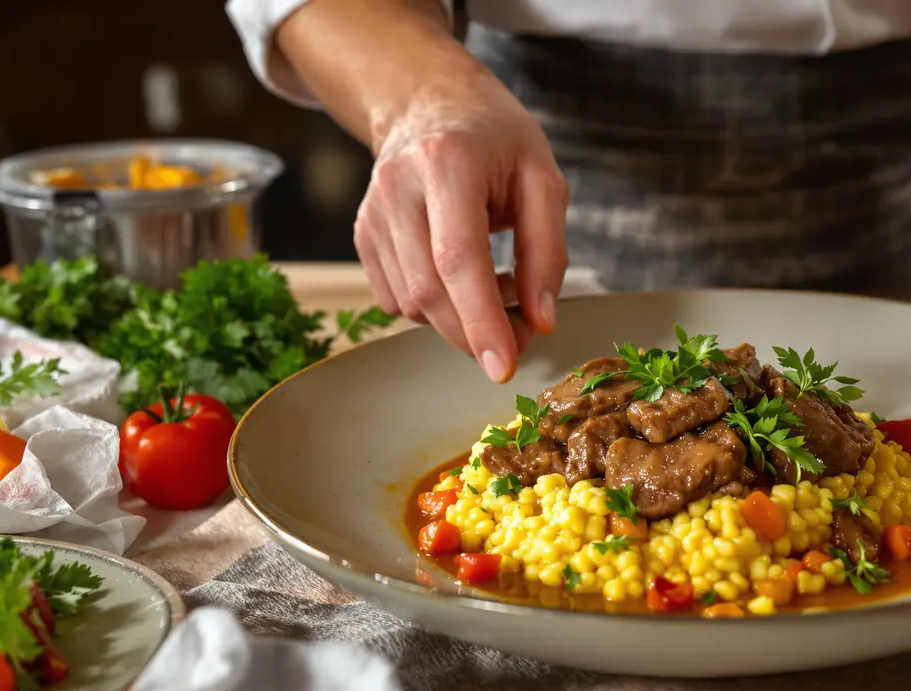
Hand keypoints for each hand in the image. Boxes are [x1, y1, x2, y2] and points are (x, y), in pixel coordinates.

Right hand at [356, 79, 567, 381]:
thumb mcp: (543, 179)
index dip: (481, 320)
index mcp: (446, 163)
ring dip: (460, 320)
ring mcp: (372, 214)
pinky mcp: (362, 236)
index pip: (458, 258)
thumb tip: (540, 320)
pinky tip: (463, 278)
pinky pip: (397, 299)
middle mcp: (397, 188)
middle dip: (476, 333)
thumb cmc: (495, 139)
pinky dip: (436, 307)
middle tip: (522, 336)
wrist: (431, 104)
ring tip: (499, 286)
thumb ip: (548, 252)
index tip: (504, 367)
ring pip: (411, 304)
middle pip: (429, 291)